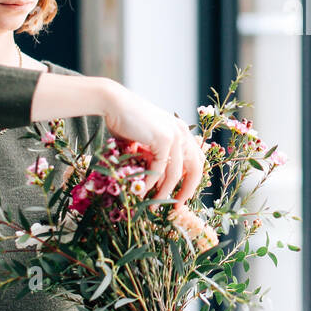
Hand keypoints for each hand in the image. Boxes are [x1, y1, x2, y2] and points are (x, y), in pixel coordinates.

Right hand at [101, 81, 204, 204]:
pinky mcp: (163, 138)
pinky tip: (141, 191)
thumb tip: (155, 184)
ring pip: (175, 173)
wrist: (113, 103)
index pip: (196, 160)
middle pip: (195, 168)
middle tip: (177, 207)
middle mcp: (182, 132)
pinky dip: (150, 182)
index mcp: (181, 131)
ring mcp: (175, 135)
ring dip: (164, 192)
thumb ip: (154, 158)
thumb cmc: (125, 122)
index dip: (192, 180)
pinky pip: (159, 168)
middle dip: (187, 190)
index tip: (181, 196)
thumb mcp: (146, 142)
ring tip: (154, 206)